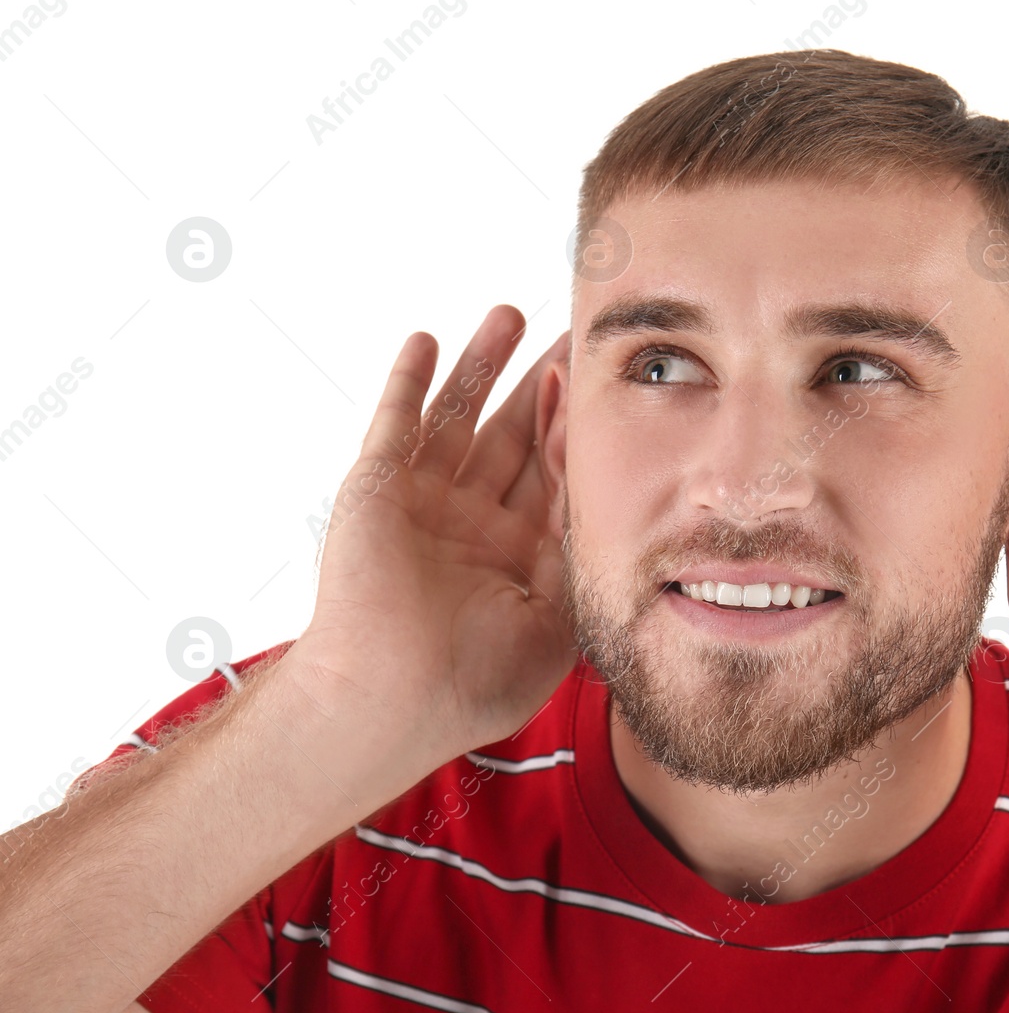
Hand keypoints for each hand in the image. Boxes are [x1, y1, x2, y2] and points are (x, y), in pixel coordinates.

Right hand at [287, 305, 574, 776]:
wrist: (392, 699)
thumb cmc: (474, 679)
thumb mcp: (560, 624)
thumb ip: (587, 566)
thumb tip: (627, 518)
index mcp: (516, 555)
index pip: (557, 474)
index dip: (579, 427)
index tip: (605, 380)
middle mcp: (472, 522)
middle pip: (517, 434)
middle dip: (544, 384)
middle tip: (572, 332)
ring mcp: (423, 503)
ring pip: (461, 416)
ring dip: (484, 366)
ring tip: (512, 313)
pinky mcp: (376, 489)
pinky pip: (396, 424)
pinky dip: (409, 381)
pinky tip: (426, 340)